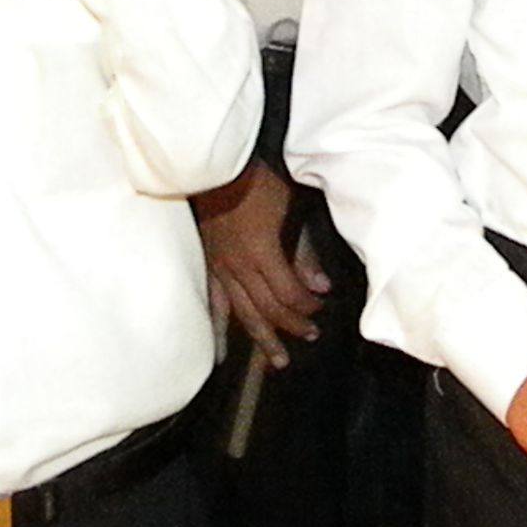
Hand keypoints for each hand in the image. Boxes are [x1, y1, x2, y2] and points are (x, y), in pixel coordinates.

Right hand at [193, 159, 330, 365]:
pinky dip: (217, 330)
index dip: (306, 306)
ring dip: (263, 338)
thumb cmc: (257, 180)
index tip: (320, 307)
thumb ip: (304, 250)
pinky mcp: (206, 265)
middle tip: (310, 336)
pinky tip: (221, 352)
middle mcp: (237, 267)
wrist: (214, 166)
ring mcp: (218, 269)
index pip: (287, 294)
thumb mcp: (290, 207)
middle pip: (267, 310)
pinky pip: (213, 304)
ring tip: (277, 360)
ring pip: (241, 314)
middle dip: (291, 326)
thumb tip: (320, 286)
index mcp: (261, 253)